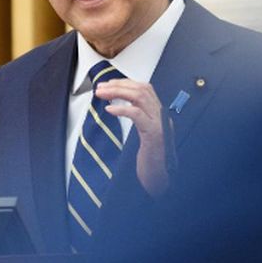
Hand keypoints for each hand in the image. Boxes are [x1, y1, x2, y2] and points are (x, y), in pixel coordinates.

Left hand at [96, 79, 172, 196]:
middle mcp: (162, 116)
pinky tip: (109, 109)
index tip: (108, 84)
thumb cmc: (151, 161)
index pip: (144, 88)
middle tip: (100, 87)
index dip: (125, 83)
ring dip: (118, 92)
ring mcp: (159, 125)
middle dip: (119, 85)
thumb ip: (137, 119)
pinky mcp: (154, 135)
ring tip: (101, 94)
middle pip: (142, 89)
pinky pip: (138, 115)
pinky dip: (122, 109)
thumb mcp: (143, 135)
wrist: (160, 179)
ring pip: (140, 97)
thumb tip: (117, 105)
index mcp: (159, 115)